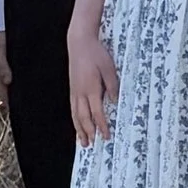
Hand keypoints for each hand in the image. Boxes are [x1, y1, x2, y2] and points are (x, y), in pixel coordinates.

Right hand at [67, 27, 117, 142]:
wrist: (79, 42)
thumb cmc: (96, 53)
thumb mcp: (109, 68)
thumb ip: (112, 86)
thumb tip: (115, 102)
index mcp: (91, 88)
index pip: (97, 112)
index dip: (101, 125)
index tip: (106, 135)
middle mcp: (80, 92)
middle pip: (83, 117)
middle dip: (88, 132)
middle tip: (93, 144)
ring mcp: (74, 91)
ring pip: (75, 115)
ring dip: (79, 130)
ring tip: (83, 142)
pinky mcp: (72, 88)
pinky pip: (72, 108)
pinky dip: (74, 120)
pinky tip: (77, 125)